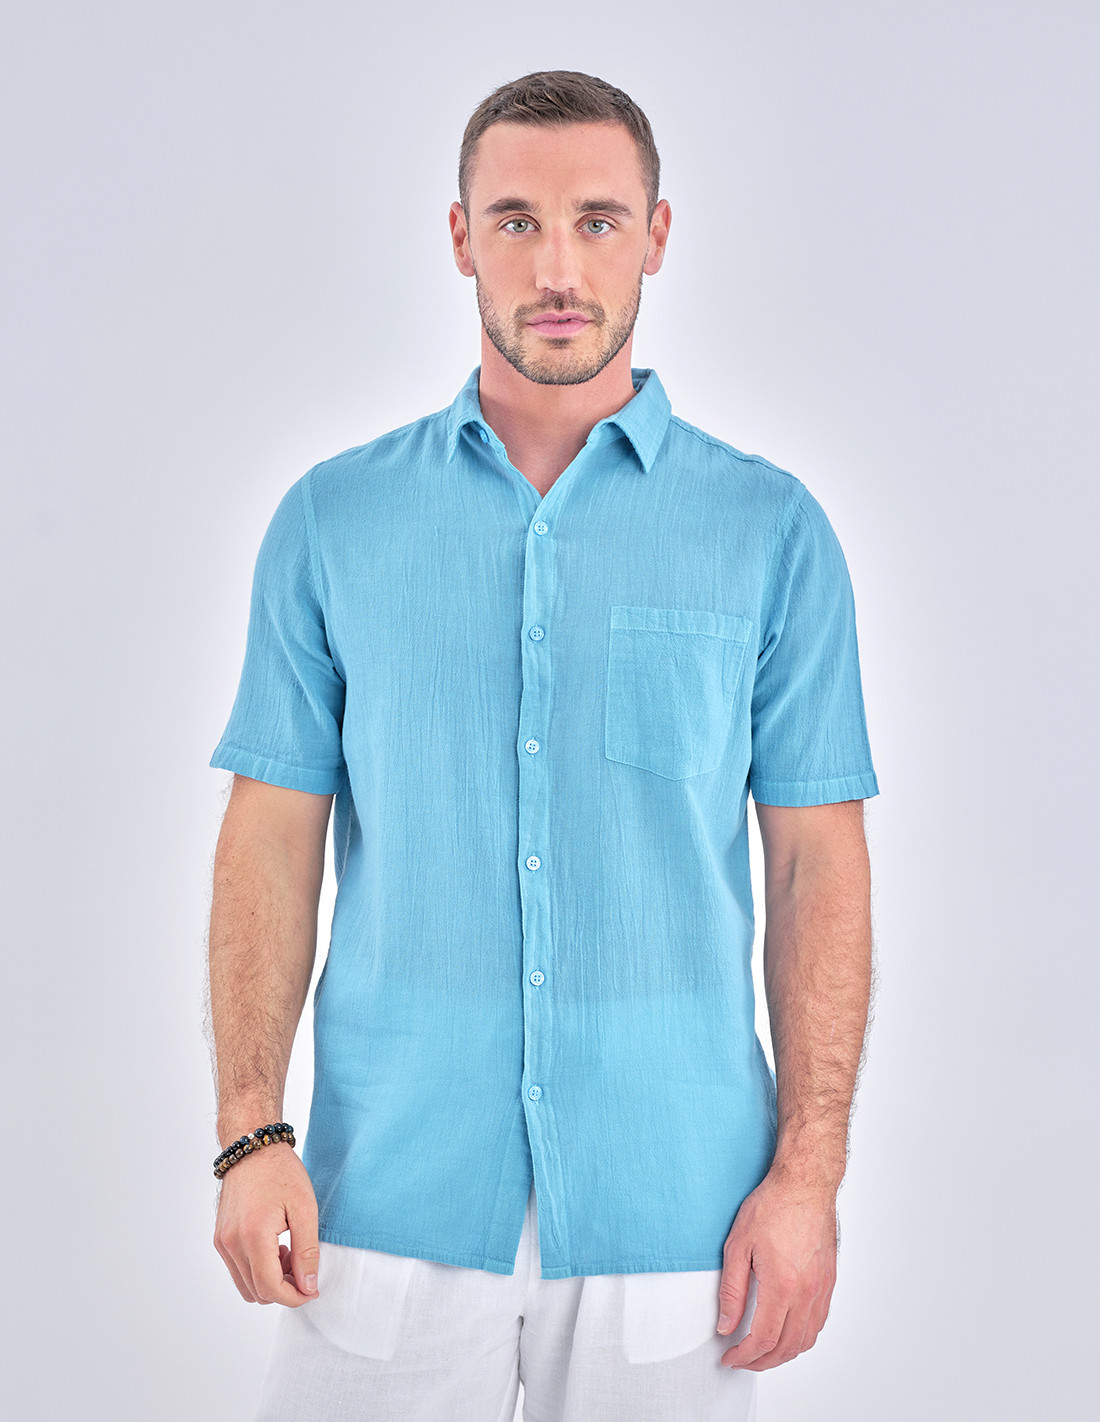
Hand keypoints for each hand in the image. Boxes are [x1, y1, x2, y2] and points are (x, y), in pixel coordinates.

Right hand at [213, 1143, 320, 1306]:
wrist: (253, 1149)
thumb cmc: (281, 1172)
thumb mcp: (305, 1209)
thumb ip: (307, 1252)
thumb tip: (308, 1287)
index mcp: (253, 1235)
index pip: (270, 1288)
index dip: (295, 1297)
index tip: (313, 1289)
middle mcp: (231, 1243)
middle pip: (257, 1292)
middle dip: (285, 1289)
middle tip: (304, 1266)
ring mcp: (222, 1242)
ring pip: (246, 1286)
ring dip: (270, 1281)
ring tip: (289, 1253)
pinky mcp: (220, 1239)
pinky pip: (238, 1271)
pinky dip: (258, 1270)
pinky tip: (275, 1248)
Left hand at [715, 1171, 837, 1370]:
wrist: (805, 1184)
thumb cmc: (772, 1206)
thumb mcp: (738, 1245)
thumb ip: (732, 1290)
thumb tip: (727, 1325)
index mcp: (782, 1285)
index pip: (763, 1339)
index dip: (744, 1356)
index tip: (730, 1357)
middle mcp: (807, 1292)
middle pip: (786, 1347)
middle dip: (761, 1361)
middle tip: (741, 1359)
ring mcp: (821, 1289)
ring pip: (806, 1340)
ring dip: (783, 1354)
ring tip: (761, 1352)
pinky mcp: (829, 1282)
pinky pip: (818, 1323)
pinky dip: (801, 1338)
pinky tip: (786, 1333)